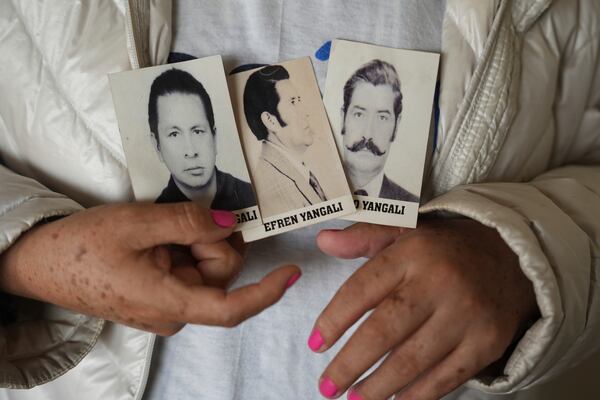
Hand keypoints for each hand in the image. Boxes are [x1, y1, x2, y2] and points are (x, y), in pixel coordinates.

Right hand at [0, 202, 299, 334]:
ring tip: (161, 225)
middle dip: (211, 239)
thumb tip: (231, 222)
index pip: (231, 308)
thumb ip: (189, 221)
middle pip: (219, 273)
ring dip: (195, 239)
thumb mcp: (138, 224)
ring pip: (205, 268)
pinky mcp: (159, 292)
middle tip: (181, 217)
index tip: (293, 272)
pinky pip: (188, 267)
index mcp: (168, 301)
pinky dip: (184, 246)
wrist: (39, 261)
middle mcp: (173, 309)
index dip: (266, 292)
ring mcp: (165, 302)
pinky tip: (161, 234)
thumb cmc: (81, 246)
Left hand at [310, 219, 537, 399]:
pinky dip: (417, 394)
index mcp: (412, 253)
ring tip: (354, 398)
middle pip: (384, 331)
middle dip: (350, 363)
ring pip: (412, 360)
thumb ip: (363, 237)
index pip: (363, 289)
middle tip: (327, 385)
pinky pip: (446, 377)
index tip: (315, 344)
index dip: (334, 319)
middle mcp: (439, 283)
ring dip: (378, 386)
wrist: (514, 256)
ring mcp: (466, 315)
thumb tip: (322, 241)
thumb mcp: (406, 229)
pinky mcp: (487, 342)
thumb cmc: (446, 247)